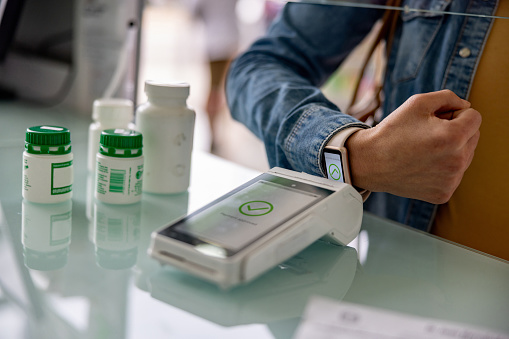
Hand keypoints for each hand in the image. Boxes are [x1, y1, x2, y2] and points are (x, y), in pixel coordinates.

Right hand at [346, 90, 480, 203]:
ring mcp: (451, 181)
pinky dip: (443, 168)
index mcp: (453, 136)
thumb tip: (466, 106)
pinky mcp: (443, 194)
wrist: (370, 162)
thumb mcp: (417, 102)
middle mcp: (456, 161)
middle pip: (473, 136)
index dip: (454, 113)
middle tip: (427, 134)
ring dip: (451, 150)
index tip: (434, 120)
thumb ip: (449, 97)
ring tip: (424, 150)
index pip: (475, 117)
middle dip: (456, 131)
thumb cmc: (393, 131)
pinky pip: (455, 174)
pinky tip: (422, 166)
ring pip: (466, 156)